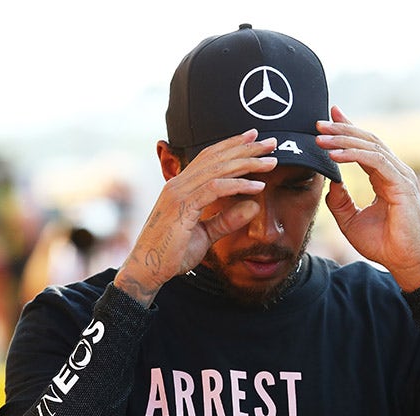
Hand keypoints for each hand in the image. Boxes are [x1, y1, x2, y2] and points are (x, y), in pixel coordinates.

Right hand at [114, 130, 278, 305]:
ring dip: (246, 163)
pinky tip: (258, 186)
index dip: (232, 145)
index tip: (254, 139)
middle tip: (272, 143)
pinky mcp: (182, 207)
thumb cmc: (172, 254)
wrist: (147, 272)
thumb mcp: (206, 235)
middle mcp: (178, 185)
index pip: (209, 158)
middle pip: (216, 158)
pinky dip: (238, 185)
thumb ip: (226, 220)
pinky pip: (214, 189)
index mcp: (181, 187)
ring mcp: (178, 194)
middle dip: (245, 148)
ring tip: (270, 162)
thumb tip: (253, 206)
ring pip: (217, 169)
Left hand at [316, 106, 419, 291]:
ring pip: (370, 146)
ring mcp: (401, 176)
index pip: (366, 147)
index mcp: (386, 177)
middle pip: (368, 140)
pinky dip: (353, 155)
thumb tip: (330, 183)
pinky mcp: (401, 184)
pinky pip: (375, 161)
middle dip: (342, 129)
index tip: (328, 119)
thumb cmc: (384, 245)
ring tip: (320, 138)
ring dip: (343, 140)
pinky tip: (334, 155)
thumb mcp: (351, 221)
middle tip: (319, 123)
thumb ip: (340, 202)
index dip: (348, 130)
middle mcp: (395, 172)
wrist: (406, 262)